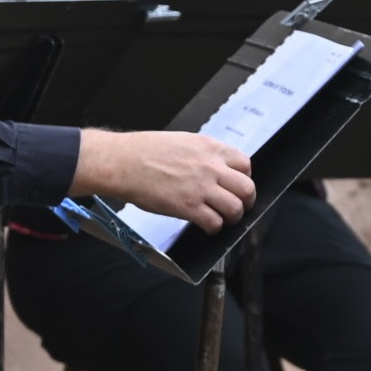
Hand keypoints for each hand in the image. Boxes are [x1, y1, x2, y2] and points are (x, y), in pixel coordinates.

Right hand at [73, 128, 253, 231]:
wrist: (123, 162)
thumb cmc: (145, 151)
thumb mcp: (183, 141)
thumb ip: (204, 154)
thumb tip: (216, 167)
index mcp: (210, 148)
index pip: (245, 164)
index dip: (244, 178)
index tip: (236, 186)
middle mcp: (211, 167)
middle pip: (247, 188)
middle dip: (246, 201)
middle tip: (238, 207)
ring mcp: (201, 188)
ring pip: (235, 208)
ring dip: (232, 217)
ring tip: (223, 219)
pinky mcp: (188, 207)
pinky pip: (215, 223)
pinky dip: (214, 228)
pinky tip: (206, 226)